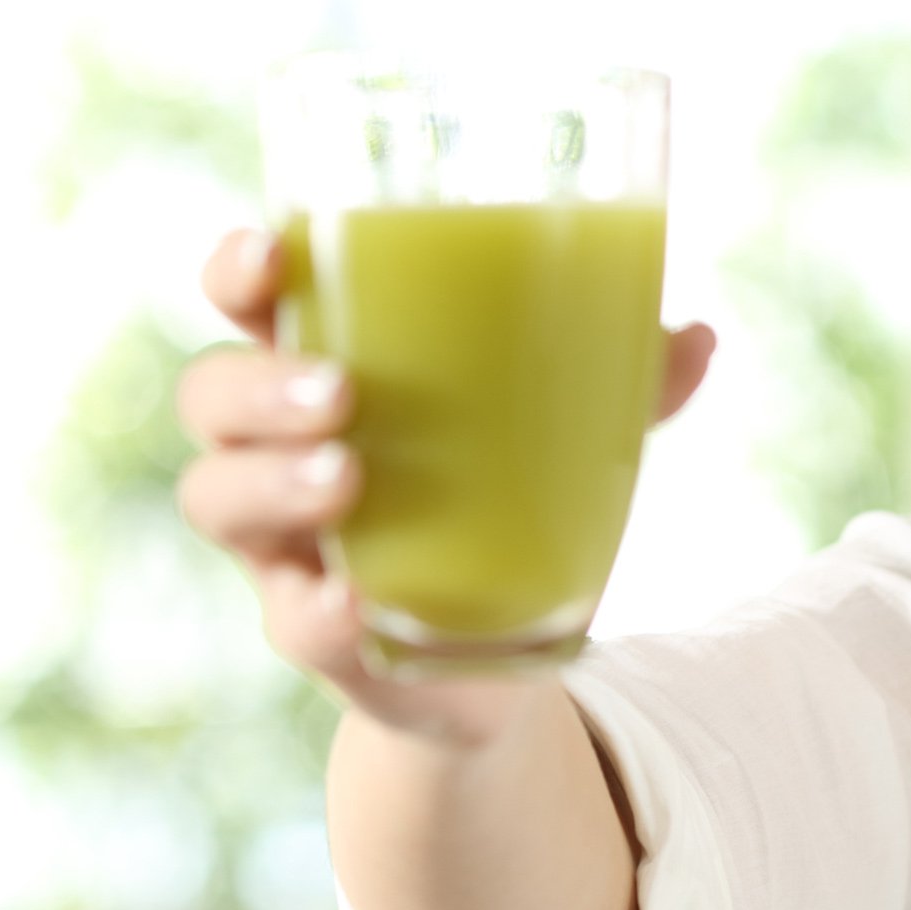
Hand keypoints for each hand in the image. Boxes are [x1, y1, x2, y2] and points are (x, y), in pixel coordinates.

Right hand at [175, 227, 716, 748]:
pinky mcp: (314, 634)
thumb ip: (623, 385)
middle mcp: (278, 451)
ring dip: (273, 483)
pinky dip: (316, 612)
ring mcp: (284, 546)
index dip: (240, 269)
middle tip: (339, 392)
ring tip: (346, 477)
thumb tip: (697, 338)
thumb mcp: (565, 432)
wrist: (496, 656)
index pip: (250, 300)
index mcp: (327, 369)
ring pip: (218, 499)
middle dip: (258, 384)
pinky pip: (287, 622)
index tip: (272, 253)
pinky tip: (353, 602)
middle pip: (212, 395)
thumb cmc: (505, 494)